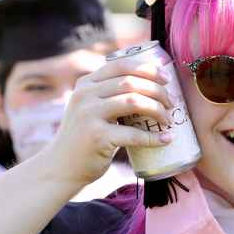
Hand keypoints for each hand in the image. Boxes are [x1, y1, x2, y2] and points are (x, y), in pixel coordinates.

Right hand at [43, 52, 174, 187]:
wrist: (62, 167)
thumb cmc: (84, 138)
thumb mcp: (89, 108)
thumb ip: (108, 95)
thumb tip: (150, 86)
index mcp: (86, 84)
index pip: (121, 65)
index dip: (147, 69)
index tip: (166, 78)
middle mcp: (85, 95)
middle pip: (131, 82)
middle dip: (157, 91)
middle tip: (171, 103)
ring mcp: (89, 115)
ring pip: (134, 101)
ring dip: (157, 110)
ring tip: (167, 120)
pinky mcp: (96, 137)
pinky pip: (133, 134)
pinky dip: (153, 137)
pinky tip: (165, 139)